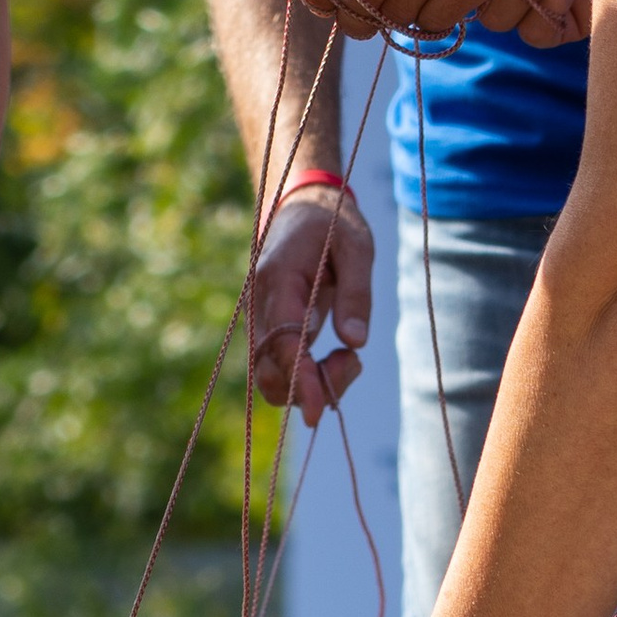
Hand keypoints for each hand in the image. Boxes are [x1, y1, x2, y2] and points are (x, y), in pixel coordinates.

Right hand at [248, 187, 374, 417]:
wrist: (299, 205)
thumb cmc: (331, 222)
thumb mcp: (357, 247)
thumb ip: (356, 293)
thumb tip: (355, 342)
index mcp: (278, 281)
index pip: (281, 346)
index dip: (300, 382)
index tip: (321, 411)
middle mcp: (260, 306)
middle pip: (270, 375)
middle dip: (310, 389)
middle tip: (353, 362)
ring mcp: (259, 321)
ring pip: (272, 380)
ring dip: (310, 387)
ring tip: (348, 359)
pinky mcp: (268, 332)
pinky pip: (280, 370)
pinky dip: (307, 379)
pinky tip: (337, 359)